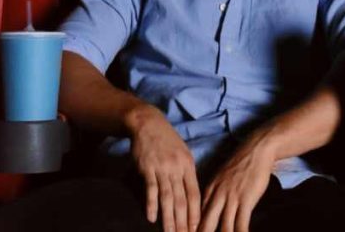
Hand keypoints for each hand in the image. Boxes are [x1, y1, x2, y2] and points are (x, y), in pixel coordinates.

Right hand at [127, 105, 200, 231]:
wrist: (148, 123)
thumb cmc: (167, 140)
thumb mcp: (183, 153)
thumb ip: (187, 173)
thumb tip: (192, 195)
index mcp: (189, 165)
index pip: (195, 195)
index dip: (195, 214)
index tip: (196, 229)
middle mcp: (177, 169)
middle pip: (182, 200)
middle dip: (184, 222)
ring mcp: (162, 168)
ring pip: (168, 198)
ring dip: (169, 218)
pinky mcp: (147, 168)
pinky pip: (151, 189)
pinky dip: (152, 204)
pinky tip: (152, 218)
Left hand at [197, 135, 274, 231]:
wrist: (255, 150)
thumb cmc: (240, 165)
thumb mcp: (221, 179)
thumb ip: (214, 195)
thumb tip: (208, 210)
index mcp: (208, 192)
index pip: (196, 217)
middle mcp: (216, 197)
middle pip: (204, 225)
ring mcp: (231, 199)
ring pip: (223, 228)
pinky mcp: (245, 200)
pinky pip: (241, 224)